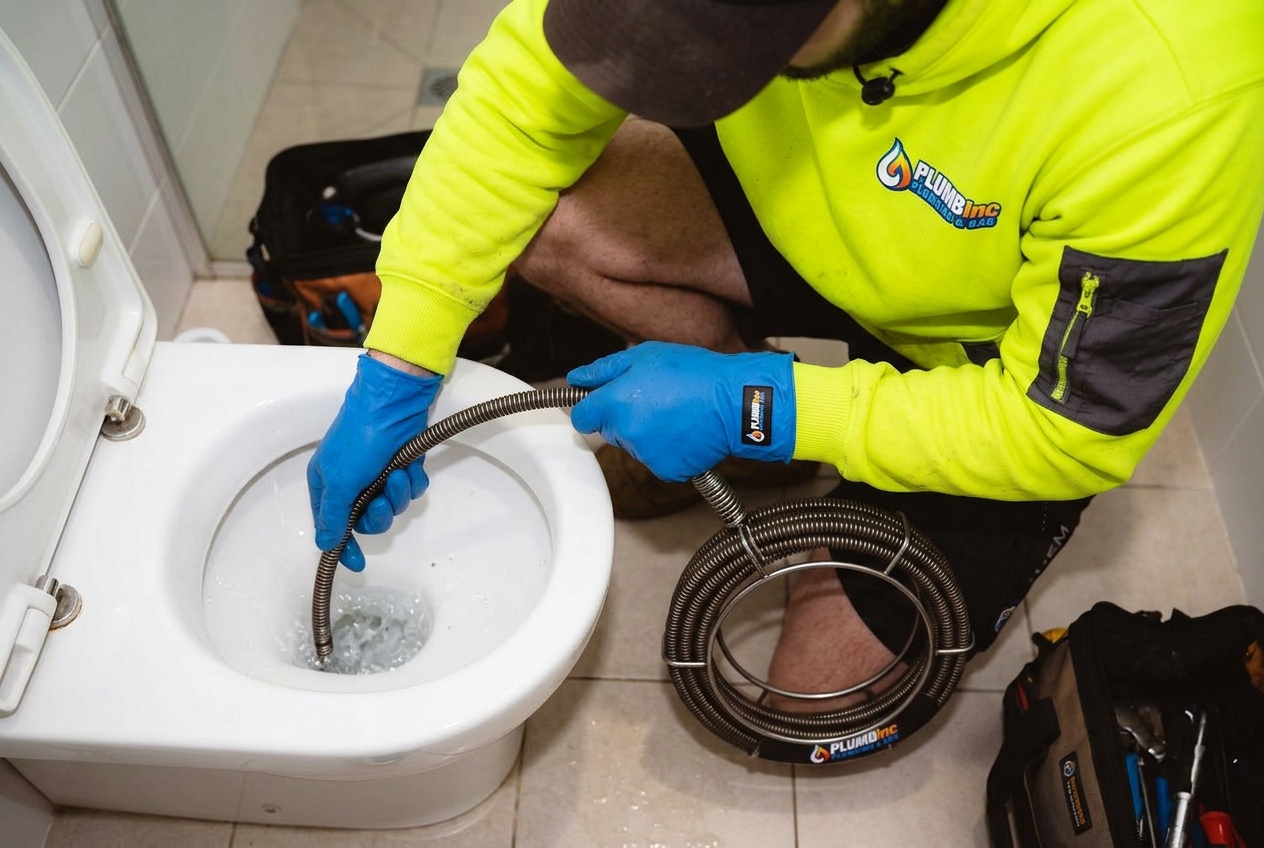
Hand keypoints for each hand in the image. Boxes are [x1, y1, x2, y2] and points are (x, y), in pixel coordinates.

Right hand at [307, 352, 442, 570]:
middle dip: (379, 513)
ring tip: (397, 473)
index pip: (332, 526)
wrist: (394, 404)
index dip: (344, 546)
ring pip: (392, 505)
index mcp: (327, 484)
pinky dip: (413, 481)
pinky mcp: (402, 464)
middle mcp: (351, 481)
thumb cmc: (359, 437)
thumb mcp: (340, 482)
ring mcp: (378, 473)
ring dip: (398, 494)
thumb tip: (324, 543)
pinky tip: (409, 465)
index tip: (357, 564)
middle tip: (382, 498)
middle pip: (367, 520)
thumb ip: (333, 517)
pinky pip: (411, 489)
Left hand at [567, 341, 795, 481]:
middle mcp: (625, 432)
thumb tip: (577, 379)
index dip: (593, 407)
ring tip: (676, 412)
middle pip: (610, 431)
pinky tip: (685, 430)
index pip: (582, 417)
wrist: (734, 403)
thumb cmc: (694, 374)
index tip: (606, 401)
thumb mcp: (644, 356)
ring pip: (635, 445)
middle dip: (624, 417)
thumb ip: (604, 370)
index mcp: (615, 403)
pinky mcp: (666, 470)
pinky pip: (657, 460)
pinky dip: (668, 449)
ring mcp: (645, 455)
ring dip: (648, 432)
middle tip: (656, 399)